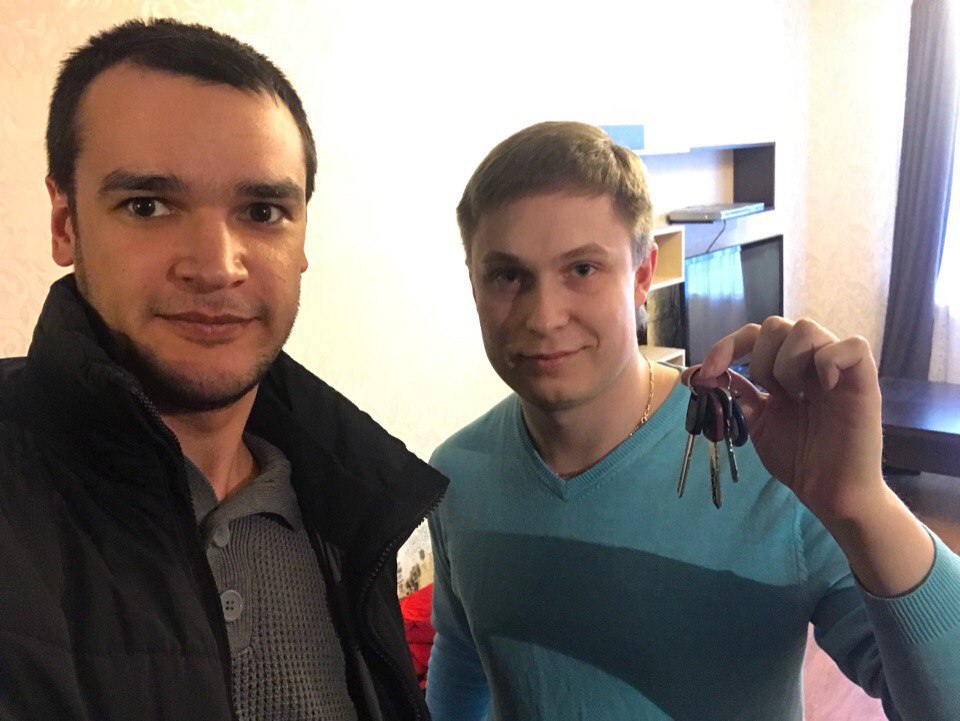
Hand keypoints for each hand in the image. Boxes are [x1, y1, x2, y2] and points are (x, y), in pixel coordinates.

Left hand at [682, 317, 883, 522]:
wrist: (828, 491)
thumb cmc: (797, 458)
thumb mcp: (755, 422)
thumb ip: (733, 395)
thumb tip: (692, 375)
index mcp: (786, 369)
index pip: (755, 334)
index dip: (728, 346)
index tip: (708, 373)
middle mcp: (811, 362)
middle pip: (777, 325)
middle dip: (759, 358)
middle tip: (768, 393)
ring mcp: (837, 369)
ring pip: (806, 329)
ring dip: (788, 363)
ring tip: (794, 397)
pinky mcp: (864, 380)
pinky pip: (852, 346)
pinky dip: (829, 361)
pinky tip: (823, 389)